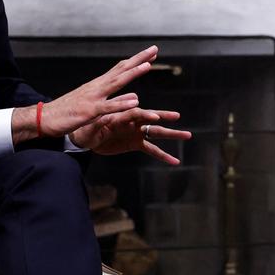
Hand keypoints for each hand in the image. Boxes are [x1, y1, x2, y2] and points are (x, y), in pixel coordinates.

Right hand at [14, 46, 157, 142]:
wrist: (44, 118)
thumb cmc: (67, 112)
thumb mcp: (93, 104)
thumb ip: (112, 101)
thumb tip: (133, 97)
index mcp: (98, 85)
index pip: (120, 69)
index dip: (136, 61)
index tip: (151, 54)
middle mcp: (97, 87)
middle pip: (121, 70)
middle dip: (139, 60)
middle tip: (155, 49)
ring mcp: (93, 98)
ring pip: (116, 83)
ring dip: (132, 74)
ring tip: (148, 66)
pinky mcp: (88, 112)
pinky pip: (107, 107)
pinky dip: (121, 104)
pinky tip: (134, 101)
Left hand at [70, 108, 191, 164]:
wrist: (86, 139)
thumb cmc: (88, 127)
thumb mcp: (94, 124)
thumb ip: (103, 120)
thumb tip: (105, 117)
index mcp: (123, 115)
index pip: (137, 113)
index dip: (146, 115)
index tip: (156, 118)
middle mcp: (133, 122)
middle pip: (152, 119)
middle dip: (166, 118)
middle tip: (178, 117)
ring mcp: (137, 133)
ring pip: (157, 133)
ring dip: (172, 134)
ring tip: (188, 135)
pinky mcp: (136, 144)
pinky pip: (153, 150)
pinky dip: (164, 156)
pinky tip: (175, 161)